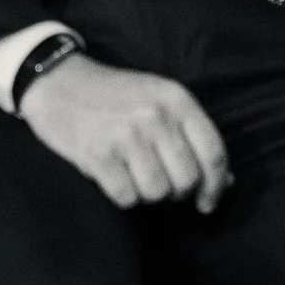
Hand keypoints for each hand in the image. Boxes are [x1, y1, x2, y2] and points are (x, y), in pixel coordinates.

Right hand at [19, 53, 233, 212]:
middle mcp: (155, 116)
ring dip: (146, 193)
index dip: (215, 186)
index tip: (207, 202)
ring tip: (133, 174)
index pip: (213, 153)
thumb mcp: (159, 99)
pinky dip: (122, 195)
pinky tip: (113, 176)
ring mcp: (126, 135)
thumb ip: (191, 135)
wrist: (58, 82)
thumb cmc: (114, 96)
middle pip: (187, 179)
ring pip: (157, 192)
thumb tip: (225, 180)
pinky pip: (126, 197)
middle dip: (176, 191)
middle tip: (159, 181)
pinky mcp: (98, 154)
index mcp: (177, 99)